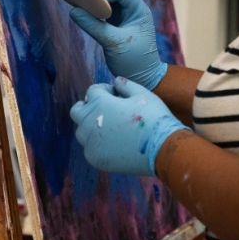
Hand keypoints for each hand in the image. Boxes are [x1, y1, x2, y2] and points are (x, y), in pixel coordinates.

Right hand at [69, 0, 167, 89]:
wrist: (142, 77)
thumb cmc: (133, 62)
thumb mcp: (112, 44)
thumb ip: (93, 26)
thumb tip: (73, 11)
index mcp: (139, 9)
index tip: (92, 4)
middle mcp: (133, 6)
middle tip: (88, 3)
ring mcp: (126, 11)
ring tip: (87, 9)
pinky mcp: (117, 18)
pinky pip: (105, 3)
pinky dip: (96, 5)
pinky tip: (88, 13)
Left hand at [70, 77, 187, 175]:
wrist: (161, 149)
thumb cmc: (153, 117)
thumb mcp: (142, 94)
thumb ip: (126, 85)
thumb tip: (117, 81)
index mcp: (98, 103)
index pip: (92, 91)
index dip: (105, 90)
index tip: (118, 95)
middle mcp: (88, 122)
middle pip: (77, 111)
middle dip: (89, 107)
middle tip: (107, 110)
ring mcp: (89, 143)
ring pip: (82, 131)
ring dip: (92, 126)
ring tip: (112, 128)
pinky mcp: (94, 159)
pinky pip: (89, 148)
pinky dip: (97, 143)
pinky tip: (115, 143)